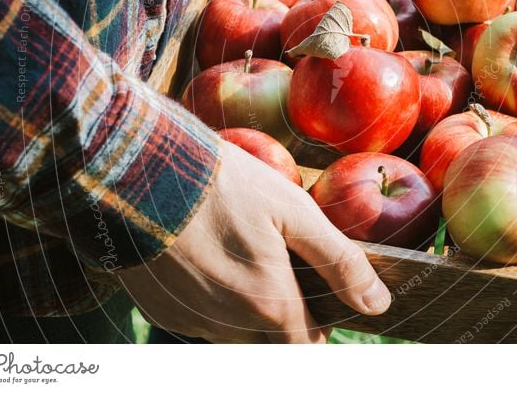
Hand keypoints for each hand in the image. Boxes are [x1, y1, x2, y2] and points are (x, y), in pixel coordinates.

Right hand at [117, 139, 390, 342]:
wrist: (138, 172)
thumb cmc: (223, 184)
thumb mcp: (294, 212)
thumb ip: (339, 261)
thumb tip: (377, 303)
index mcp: (270, 305)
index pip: (309, 343)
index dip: (321, 320)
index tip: (317, 290)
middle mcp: (230, 326)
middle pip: (273, 339)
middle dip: (284, 312)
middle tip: (277, 263)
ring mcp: (191, 321)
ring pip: (235, 331)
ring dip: (246, 306)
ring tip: (238, 251)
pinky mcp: (161, 311)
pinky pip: (200, 318)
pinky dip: (210, 298)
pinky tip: (204, 255)